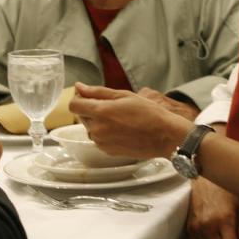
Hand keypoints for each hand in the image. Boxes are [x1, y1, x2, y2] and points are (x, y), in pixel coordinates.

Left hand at [70, 82, 191, 158]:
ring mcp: (102, 142)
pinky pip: (99, 139)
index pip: (74, 105)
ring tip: (119, 119)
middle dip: (91, 110)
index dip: (79, 99)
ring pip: (90, 128)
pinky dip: (105, 133)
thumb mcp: (124, 95)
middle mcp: (98, 129)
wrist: (164, 136)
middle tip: (112, 107)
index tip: (87, 97)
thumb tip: (79, 87)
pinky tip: (122, 129)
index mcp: (101, 112)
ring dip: (98, 122)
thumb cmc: (149, 113)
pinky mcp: (107, 151)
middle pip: (81, 116)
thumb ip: (98, 91)